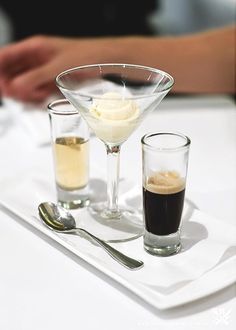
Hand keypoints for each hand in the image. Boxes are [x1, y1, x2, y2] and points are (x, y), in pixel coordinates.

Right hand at [0, 35, 114, 101]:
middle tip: (17, 96)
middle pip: (12, 73)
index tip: (2, 87)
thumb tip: (16, 87)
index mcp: (34, 48)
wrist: (104, 61)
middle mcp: (36, 59)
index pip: (5, 57)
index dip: (0, 72)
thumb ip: (35, 77)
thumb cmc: (85, 55)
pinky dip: (36, 97)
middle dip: (11, 86)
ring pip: (23, 84)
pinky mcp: (51, 81)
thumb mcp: (57, 67)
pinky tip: (42, 98)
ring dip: (25, 93)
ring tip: (36, 96)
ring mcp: (43, 71)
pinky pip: (36, 90)